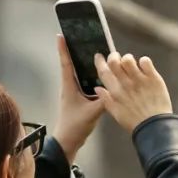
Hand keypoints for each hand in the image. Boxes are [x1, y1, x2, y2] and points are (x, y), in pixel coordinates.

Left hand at [53, 35, 106, 161]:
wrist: (68, 141)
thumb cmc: (75, 126)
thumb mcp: (92, 112)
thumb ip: (105, 99)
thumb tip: (116, 86)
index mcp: (69, 86)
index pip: (65, 63)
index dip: (63, 49)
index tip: (61, 35)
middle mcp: (70, 86)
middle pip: (71, 64)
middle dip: (74, 50)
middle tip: (80, 36)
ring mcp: (74, 92)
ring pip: (78, 72)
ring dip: (82, 61)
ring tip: (91, 49)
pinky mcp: (79, 98)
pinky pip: (84, 81)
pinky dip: (90, 74)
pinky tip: (100, 72)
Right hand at [94, 51, 171, 133]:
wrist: (154, 126)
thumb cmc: (135, 122)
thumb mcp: (116, 114)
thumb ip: (106, 100)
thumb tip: (98, 88)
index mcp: (115, 92)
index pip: (104, 72)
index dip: (100, 62)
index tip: (99, 56)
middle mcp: (126, 84)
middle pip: (114, 62)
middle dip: (113, 56)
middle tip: (116, 58)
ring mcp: (139, 79)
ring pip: (128, 59)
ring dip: (128, 58)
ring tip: (131, 64)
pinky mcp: (153, 78)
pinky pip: (145, 61)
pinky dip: (144, 61)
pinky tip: (144, 66)